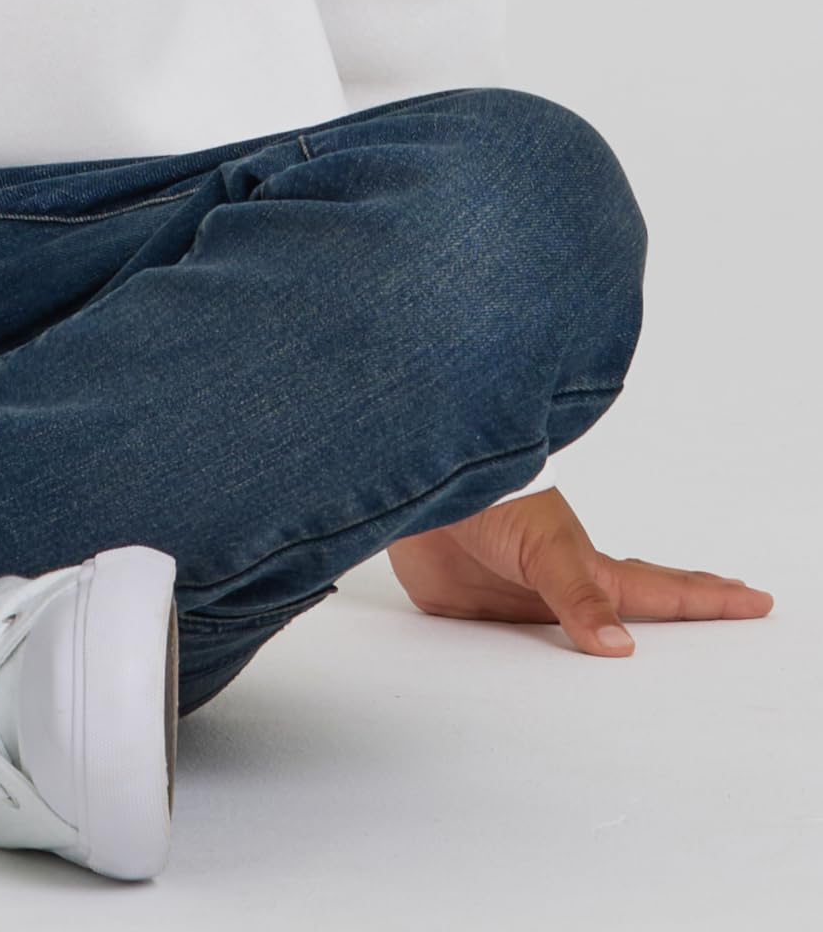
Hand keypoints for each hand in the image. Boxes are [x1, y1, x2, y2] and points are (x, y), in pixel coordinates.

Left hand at [387, 486, 772, 654]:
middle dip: (681, 608)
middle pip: (632, 606)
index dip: (709, 596)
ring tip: (652, 656)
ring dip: (611, 644)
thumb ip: (578, 595)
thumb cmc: (483, 494)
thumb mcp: (542, 543)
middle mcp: (562, 585)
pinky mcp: (478, 616)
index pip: (662, 588)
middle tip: (729, 603)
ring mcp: (524, 599)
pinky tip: (550, 678)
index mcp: (588, 564)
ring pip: (578, 636)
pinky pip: (516, 656)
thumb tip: (622, 648)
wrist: (407, 487)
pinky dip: (539, 668)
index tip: (757, 598)